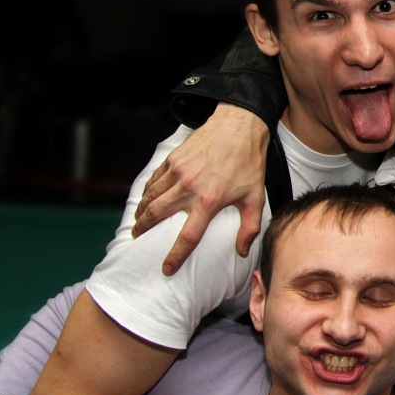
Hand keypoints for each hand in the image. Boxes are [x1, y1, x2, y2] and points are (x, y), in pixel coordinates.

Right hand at [134, 102, 270, 273]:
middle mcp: (189, 188)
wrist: (239, 125)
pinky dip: (147, 191)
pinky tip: (146, 198)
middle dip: (144, 231)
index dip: (175, 256)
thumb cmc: (249, 162)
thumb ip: (249, 227)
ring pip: (150, 198)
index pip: (187, 237)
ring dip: (141, 212)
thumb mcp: (255, 197)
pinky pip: (153, 180)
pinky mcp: (173, 159)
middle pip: (156, 216)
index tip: (166, 268)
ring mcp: (178, 172)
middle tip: (138, 239)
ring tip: (138, 222)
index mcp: (209, 201)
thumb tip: (242, 251)